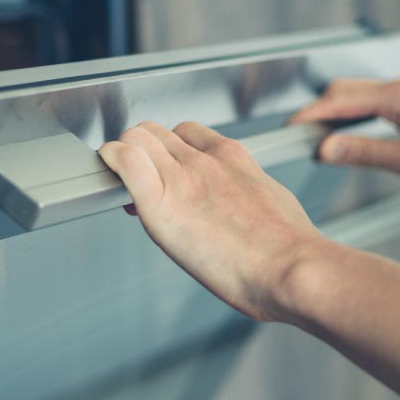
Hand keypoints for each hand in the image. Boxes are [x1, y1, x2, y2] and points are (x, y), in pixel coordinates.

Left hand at [98, 122, 325, 321]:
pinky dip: (111, 159)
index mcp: (233, 158)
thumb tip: (241, 208)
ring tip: (124, 183)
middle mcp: (204, 161)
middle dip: (143, 151)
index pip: (187, 133)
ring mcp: (182, 178)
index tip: (166, 170)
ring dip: (124, 155)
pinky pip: (125, 160)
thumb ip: (248, 194)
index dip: (170, 149)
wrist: (289, 267)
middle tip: (141, 180)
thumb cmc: (288, 249)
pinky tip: (109, 171)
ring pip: (137, 139)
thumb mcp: (273, 202)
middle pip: (157, 133)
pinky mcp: (161, 202)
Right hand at [289, 78, 399, 199]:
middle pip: (342, 92)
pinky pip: (369, 107)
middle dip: (315, 112)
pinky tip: (343, 138)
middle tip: (293, 137)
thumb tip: (325, 148)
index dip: (310, 115)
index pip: (340, 99)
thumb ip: (364, 153)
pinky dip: (349, 119)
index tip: (287, 130)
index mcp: (399, 97)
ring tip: (312, 139)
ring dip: (332, 115)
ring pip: (354, 98)